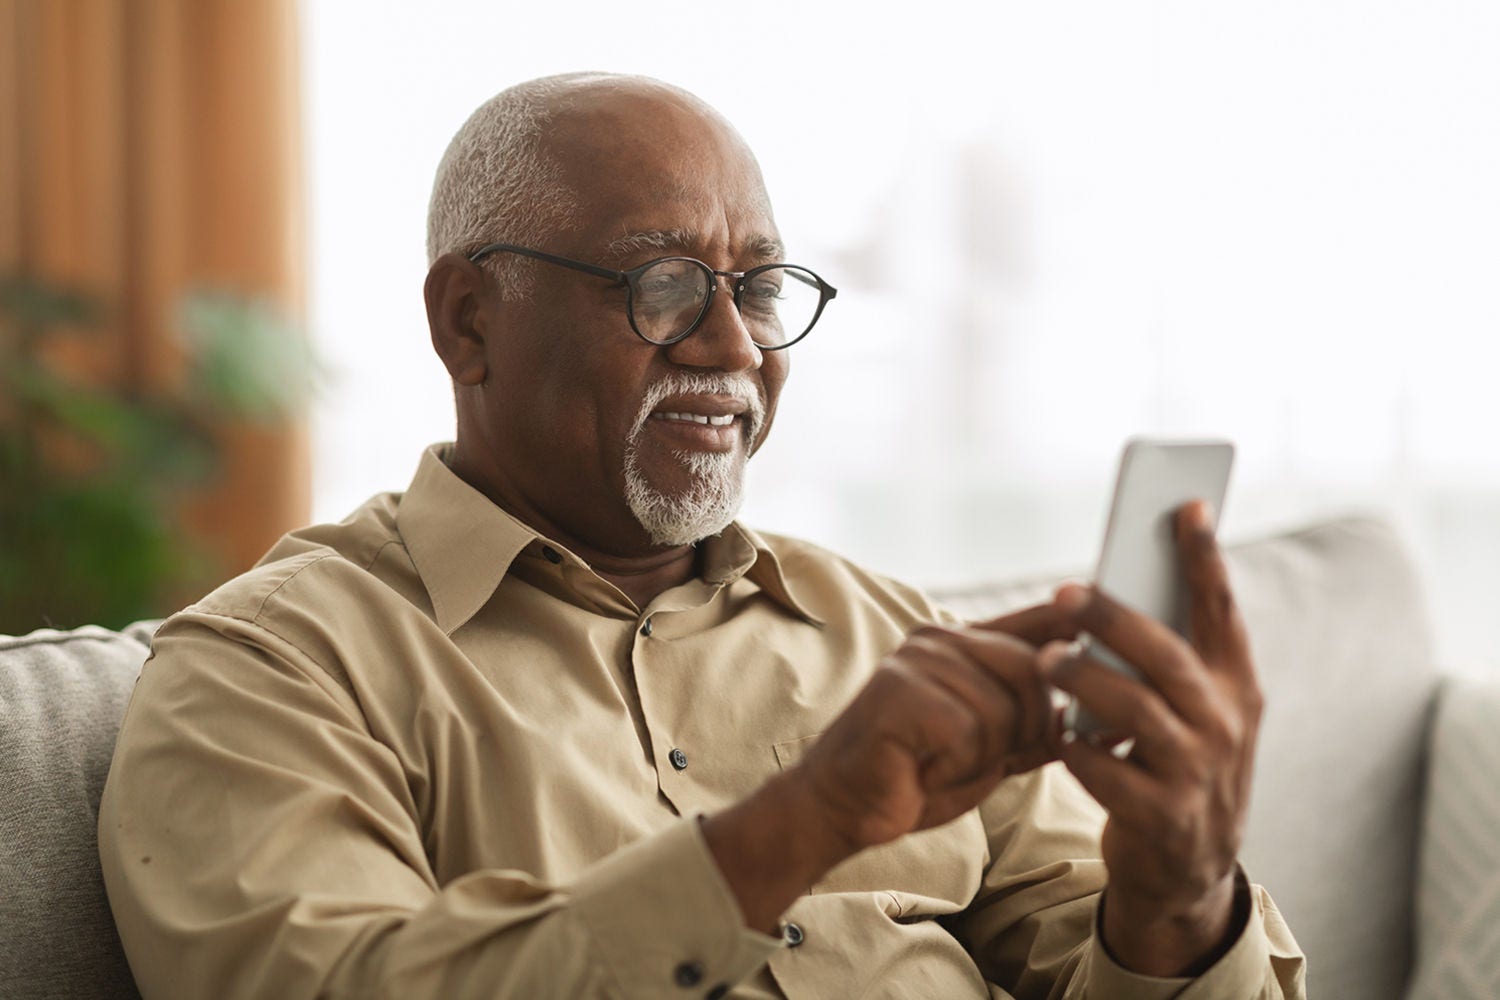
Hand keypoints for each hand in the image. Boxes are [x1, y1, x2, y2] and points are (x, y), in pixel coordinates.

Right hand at [792, 602, 1076, 855]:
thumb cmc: (917, 775)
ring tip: (940, 763)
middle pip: (1032, 672)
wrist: (844, 805)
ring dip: (982, 755)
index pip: (1034, 620)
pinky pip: (968, 732)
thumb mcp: (991, 749)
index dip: (1074, 627)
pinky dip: (955, 765)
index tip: (1108, 640)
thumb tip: (1104, 713)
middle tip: (978, 758)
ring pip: (1004, 708)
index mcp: (960, 643)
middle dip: (1025, 729)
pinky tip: (922, 769)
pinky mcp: (902, 690)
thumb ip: (1037, 725)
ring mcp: (918, 660)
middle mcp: (939, 639)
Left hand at [1041, 501, 1261, 976]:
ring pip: (1135, 712)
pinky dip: (1076, 748)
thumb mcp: (1194, 712)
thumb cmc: (1177, 765)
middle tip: (1067, 592)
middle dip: (1116, 619)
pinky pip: (1107, 771)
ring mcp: (1197, 773)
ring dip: (1085, 680)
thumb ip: (1169, 658)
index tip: (1186, 505)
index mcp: (1235, 686)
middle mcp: (1225, 724)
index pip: (1221, 610)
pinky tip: (1057, 733)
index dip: (1203, 557)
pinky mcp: (1163, 817)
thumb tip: (1114, 588)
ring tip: (1048, 659)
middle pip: (1168, 655)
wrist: (1188, 871)